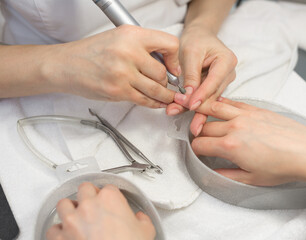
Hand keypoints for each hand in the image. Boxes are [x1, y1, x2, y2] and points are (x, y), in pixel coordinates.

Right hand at [46, 25, 180, 107]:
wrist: (66, 65)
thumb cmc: (92, 52)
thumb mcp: (119, 37)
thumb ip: (143, 47)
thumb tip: (167, 64)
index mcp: (131, 34)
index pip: (169, 44)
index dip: (174, 58)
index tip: (173, 66)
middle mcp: (128, 52)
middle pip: (163, 72)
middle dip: (167, 82)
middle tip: (167, 85)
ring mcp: (123, 73)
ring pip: (156, 89)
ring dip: (165, 96)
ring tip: (168, 97)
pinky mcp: (118, 91)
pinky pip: (144, 100)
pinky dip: (154, 103)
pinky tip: (156, 102)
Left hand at [46, 183, 154, 239]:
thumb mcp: (146, 231)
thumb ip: (142, 220)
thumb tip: (141, 220)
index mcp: (110, 198)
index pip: (108, 187)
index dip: (110, 195)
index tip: (111, 202)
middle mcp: (89, 205)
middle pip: (84, 189)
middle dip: (87, 195)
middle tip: (93, 205)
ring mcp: (72, 220)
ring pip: (64, 204)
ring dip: (69, 209)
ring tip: (76, 216)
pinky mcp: (60, 237)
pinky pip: (53, 228)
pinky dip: (58, 231)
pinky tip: (65, 234)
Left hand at [166, 26, 236, 115]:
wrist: (199, 36)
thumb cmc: (196, 40)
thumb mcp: (190, 52)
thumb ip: (191, 74)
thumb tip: (189, 96)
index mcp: (227, 61)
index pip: (214, 82)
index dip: (202, 95)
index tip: (190, 105)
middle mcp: (228, 74)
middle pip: (212, 94)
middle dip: (194, 104)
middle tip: (175, 110)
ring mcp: (223, 83)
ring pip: (207, 99)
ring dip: (190, 107)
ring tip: (173, 111)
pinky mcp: (214, 88)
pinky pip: (203, 99)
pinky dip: (190, 104)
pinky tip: (177, 109)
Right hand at [191, 98, 305, 196]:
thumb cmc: (283, 166)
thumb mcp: (252, 179)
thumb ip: (227, 175)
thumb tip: (214, 173)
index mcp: (230, 146)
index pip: (200, 144)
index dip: (195, 149)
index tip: (198, 151)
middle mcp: (234, 127)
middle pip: (204, 125)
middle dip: (198, 132)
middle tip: (199, 137)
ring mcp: (245, 115)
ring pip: (214, 107)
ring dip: (204, 111)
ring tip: (200, 114)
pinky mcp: (256, 109)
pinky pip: (233, 102)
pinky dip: (222, 103)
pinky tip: (220, 106)